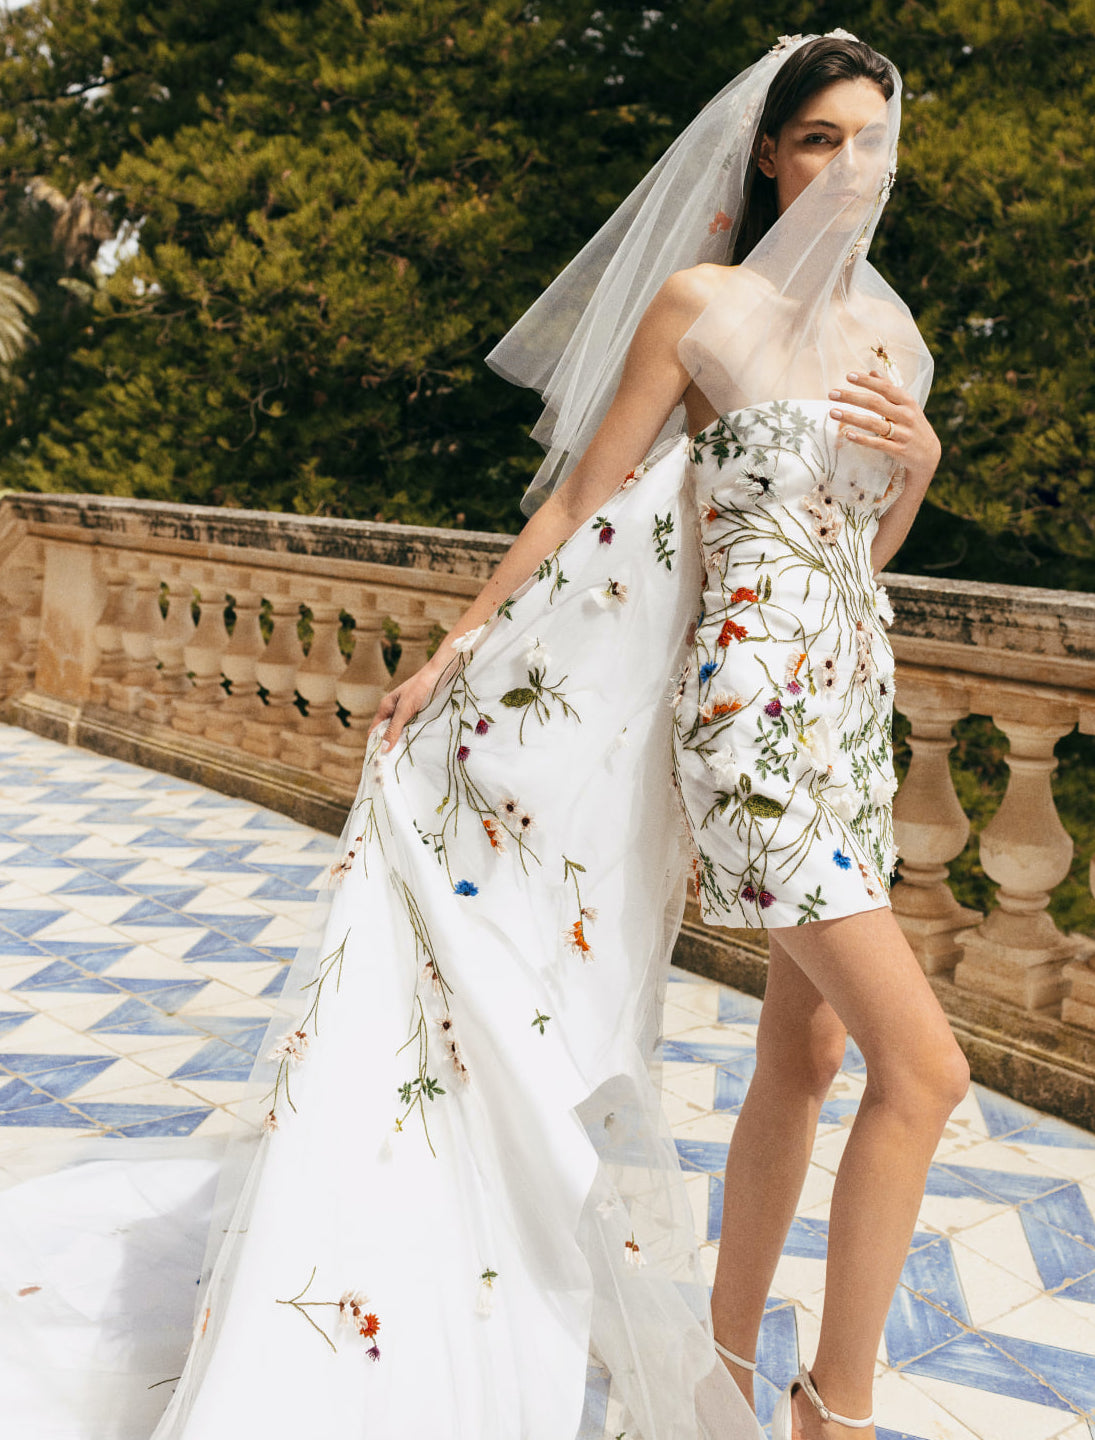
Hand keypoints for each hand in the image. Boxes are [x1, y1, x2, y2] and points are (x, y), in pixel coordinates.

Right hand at [366, 661, 445, 752]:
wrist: (441, 674)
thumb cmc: (420, 688)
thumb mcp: (405, 709)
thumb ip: (394, 728)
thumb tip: (383, 749)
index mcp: (386, 707)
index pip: (374, 730)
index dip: (375, 744)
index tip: (379, 761)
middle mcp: (394, 711)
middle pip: (387, 732)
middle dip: (390, 745)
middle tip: (394, 764)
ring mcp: (406, 713)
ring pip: (401, 731)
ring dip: (403, 742)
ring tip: (406, 759)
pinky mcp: (418, 714)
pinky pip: (412, 728)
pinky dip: (413, 736)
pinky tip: (417, 746)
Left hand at [828, 369, 940, 487]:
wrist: (928, 454)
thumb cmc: (913, 424)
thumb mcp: (906, 405)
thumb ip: (889, 388)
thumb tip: (873, 371)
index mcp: (907, 401)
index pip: (885, 387)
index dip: (867, 381)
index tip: (849, 376)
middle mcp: (905, 415)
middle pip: (875, 403)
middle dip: (852, 397)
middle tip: (831, 393)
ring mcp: (902, 433)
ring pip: (873, 423)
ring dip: (851, 417)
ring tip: (832, 412)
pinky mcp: (898, 450)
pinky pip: (877, 443)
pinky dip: (862, 438)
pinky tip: (847, 434)